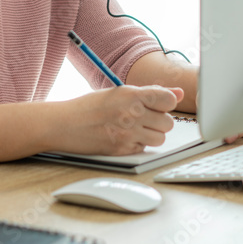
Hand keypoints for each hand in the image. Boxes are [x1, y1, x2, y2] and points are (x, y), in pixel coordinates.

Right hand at [54, 85, 182, 155]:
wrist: (65, 124)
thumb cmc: (90, 106)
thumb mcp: (119, 92)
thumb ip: (150, 93)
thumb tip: (177, 93)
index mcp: (131, 95)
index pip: (168, 100)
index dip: (166, 102)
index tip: (159, 103)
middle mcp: (132, 113)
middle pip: (168, 122)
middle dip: (159, 120)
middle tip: (144, 117)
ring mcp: (127, 134)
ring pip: (160, 138)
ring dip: (152, 134)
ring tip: (136, 128)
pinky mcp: (122, 150)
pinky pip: (144, 149)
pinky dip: (138, 144)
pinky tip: (124, 137)